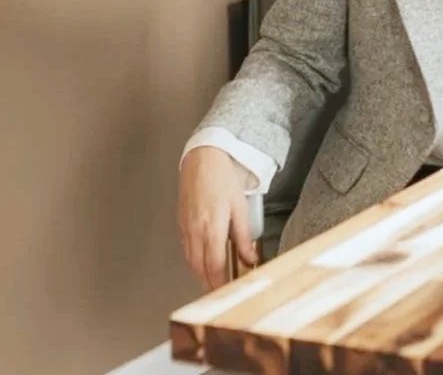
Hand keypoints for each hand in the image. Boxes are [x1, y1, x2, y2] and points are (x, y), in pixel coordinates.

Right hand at [178, 147, 257, 290]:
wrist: (202, 160)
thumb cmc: (222, 178)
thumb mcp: (240, 206)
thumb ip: (244, 235)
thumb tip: (249, 257)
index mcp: (211, 227)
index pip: (214, 266)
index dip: (220, 283)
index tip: (228, 292)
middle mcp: (195, 231)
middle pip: (200, 268)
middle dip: (210, 285)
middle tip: (221, 294)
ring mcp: (186, 228)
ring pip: (191, 261)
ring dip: (201, 275)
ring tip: (214, 283)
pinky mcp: (181, 224)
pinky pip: (187, 250)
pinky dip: (194, 261)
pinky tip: (203, 262)